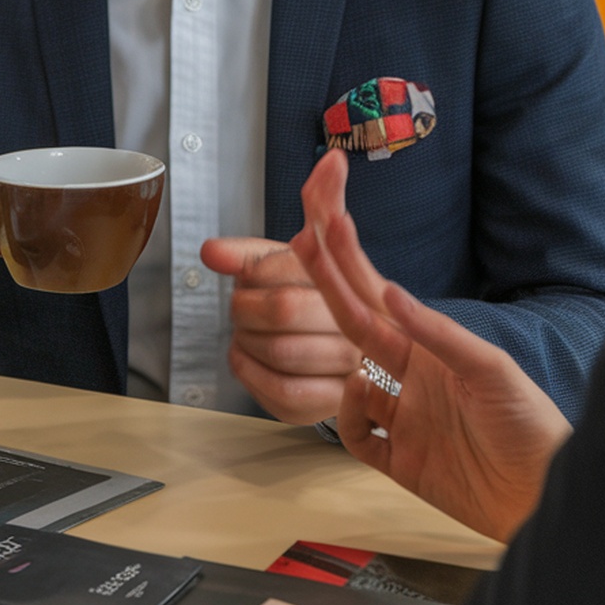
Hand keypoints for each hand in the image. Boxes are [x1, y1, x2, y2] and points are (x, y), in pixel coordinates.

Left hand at [200, 153, 360, 424]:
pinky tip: (245, 353)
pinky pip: (281, 389)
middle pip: (283, 309)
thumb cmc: (314, 290)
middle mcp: (364, 327)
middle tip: (241, 303)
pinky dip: (249, 369)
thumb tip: (283, 200)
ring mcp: (350, 370)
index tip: (245, 274)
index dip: (258, 270)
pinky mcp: (328, 404)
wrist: (336, 343)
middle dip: (246, 304)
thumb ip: (299, 217)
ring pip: (280, 351)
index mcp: (360, 280)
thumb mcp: (308, 249)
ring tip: (246, 329)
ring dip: (246, 337)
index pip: (297, 265)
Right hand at [297, 152, 571, 540]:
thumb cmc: (530, 426)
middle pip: (356, 328)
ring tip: (349, 362)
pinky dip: (348, 417)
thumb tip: (391, 294)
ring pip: (348, 382)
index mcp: (433, 351)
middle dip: (328, 286)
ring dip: (337, 364)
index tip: (326, 226)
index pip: (380, 301)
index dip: (350, 265)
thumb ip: (439, 334)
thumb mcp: (491, 370)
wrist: (543, 494)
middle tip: (301, 245)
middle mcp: (413, 379)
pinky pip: (355, 436)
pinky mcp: (398, 461)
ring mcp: (403, 419)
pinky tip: (359, 399)